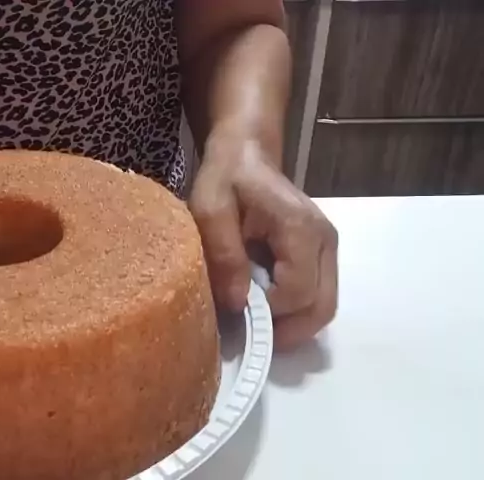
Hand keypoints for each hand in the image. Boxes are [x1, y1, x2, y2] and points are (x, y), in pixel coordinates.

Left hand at [188, 133, 337, 349]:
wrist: (247, 155)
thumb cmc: (226, 179)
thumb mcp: (210, 210)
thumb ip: (225, 254)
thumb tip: (238, 303)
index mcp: (301, 228)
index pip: (298, 292)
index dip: (268, 311)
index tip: (236, 305)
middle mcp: (326, 241)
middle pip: (322, 307)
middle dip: (286, 329)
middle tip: (248, 332)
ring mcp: (328, 249)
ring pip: (323, 306)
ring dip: (291, 323)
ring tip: (254, 320)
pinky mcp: (322, 255)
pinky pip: (317, 295)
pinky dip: (294, 310)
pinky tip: (265, 305)